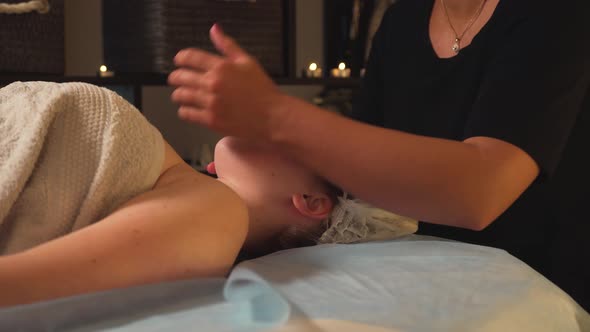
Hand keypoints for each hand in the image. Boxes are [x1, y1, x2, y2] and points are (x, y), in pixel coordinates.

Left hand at [168, 24, 284, 139]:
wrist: (272, 117)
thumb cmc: (262, 90)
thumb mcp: (248, 62)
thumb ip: (228, 46)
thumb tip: (214, 30)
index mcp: (222, 66)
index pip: (190, 57)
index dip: (181, 58)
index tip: (179, 61)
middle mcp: (213, 83)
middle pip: (181, 76)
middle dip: (175, 77)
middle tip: (175, 79)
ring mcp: (211, 102)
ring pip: (181, 95)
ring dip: (178, 94)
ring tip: (181, 95)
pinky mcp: (211, 120)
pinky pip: (186, 113)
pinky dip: (184, 110)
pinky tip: (188, 109)